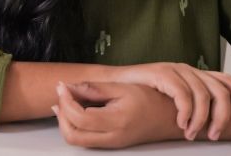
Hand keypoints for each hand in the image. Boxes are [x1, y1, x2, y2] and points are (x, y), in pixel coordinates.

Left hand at [53, 81, 183, 147]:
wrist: (169, 118)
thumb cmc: (150, 100)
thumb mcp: (122, 87)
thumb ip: (94, 88)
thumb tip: (68, 86)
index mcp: (117, 121)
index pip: (80, 117)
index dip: (66, 101)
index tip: (62, 86)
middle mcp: (113, 137)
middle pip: (73, 135)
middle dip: (61, 114)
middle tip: (62, 95)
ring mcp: (111, 143)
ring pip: (76, 140)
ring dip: (65, 122)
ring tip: (65, 102)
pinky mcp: (110, 144)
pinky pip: (84, 139)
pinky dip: (73, 126)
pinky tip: (73, 111)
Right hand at [106, 62, 230, 140]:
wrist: (113, 83)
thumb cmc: (141, 93)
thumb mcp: (171, 96)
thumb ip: (190, 100)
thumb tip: (212, 118)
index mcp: (194, 73)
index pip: (226, 80)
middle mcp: (188, 69)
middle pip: (219, 91)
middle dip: (221, 116)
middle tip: (214, 135)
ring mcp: (175, 70)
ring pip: (203, 95)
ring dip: (201, 119)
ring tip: (192, 134)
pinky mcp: (162, 74)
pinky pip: (183, 95)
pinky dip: (186, 112)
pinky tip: (181, 123)